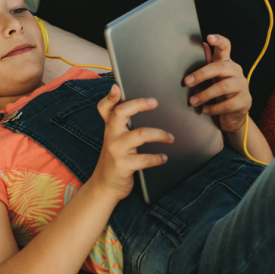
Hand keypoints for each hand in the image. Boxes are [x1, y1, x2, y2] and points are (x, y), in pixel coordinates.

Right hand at [92, 84, 172, 201]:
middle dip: (139, 104)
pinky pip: (145, 159)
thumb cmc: (115, 160)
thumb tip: (143, 106)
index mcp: (109, 128)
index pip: (105, 108)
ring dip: (159, 134)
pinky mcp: (123, 166)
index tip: (117, 87)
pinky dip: (157, 158)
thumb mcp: (114, 140)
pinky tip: (164, 157)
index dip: (110, 97)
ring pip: (140, 134)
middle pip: (121, 113)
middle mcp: (111, 136)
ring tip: (170, 137)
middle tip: (155, 102)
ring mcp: (116, 151)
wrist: (104, 186)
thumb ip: (122, 125)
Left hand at [184, 34, 250, 133]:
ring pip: (223, 87)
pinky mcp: (245, 100)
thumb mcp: (213, 77)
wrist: (234, 114)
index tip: (209, 38)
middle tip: (187, 82)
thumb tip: (202, 45)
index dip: (219, 40)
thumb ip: (208, 62)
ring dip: (205, 95)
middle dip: (201, 74)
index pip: (226, 46)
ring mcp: (242, 85)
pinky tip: (205, 110)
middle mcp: (236, 71)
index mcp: (227, 62)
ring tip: (193, 101)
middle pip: (219, 67)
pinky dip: (214, 108)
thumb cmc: (220, 91)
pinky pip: (228, 104)